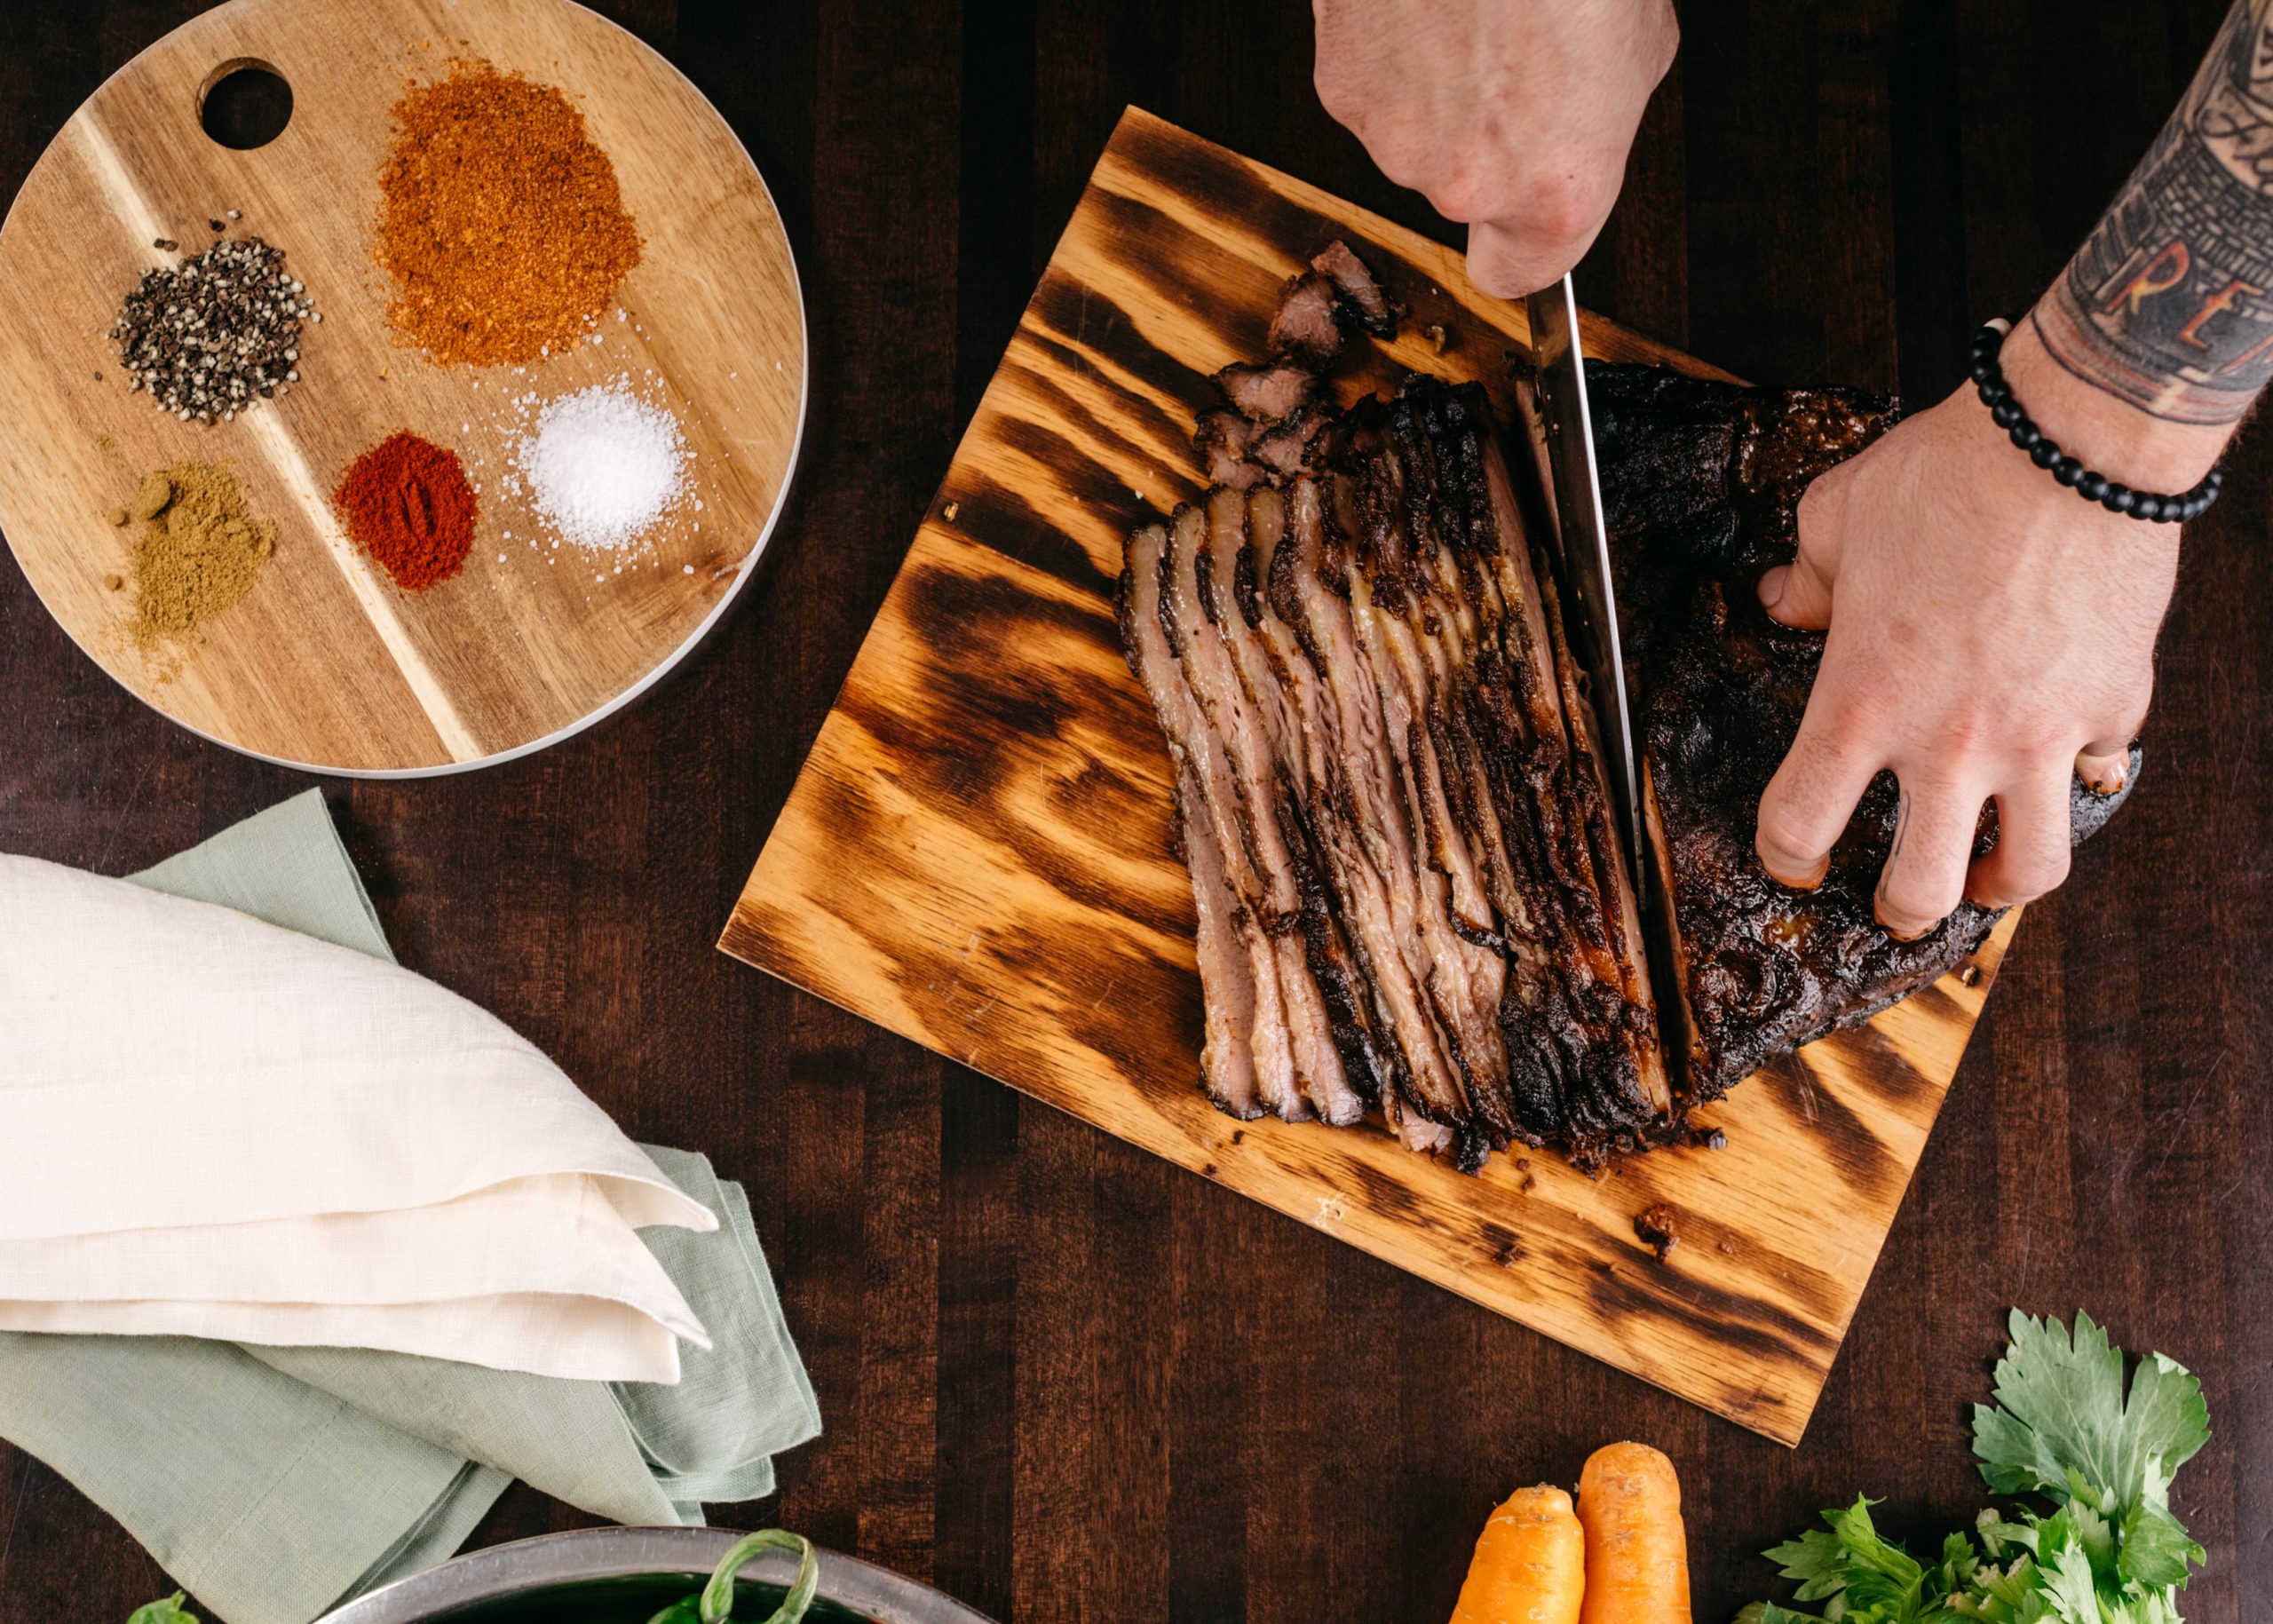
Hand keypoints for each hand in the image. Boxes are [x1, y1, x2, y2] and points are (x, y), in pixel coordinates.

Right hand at [1312, 0, 1677, 297]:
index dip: (1524, 243)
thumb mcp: (1640, 45)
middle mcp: (1463, 183)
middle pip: (1465, 194)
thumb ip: (1601, 113)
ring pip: (1414, 137)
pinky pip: (1373, 86)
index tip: (1528, 219)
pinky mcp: (1339, 85)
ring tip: (1472, 18)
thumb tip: (1582, 111)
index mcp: (1552, 190)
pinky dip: (1395, 53)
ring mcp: (1390, 137)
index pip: (1521, 277)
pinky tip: (1426, 7)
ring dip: (1438, 93)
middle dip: (1487, 139)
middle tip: (1516, 61)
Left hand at [1753, 319, 2202, 936]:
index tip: (1792, 859)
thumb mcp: (1840, 514)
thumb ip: (1806, 576)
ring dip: (2002, 886)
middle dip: (1900, 910)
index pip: (1799, 821)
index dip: (1785, 855)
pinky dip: (2085, 775)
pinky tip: (2071, 762)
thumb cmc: (1950, 472)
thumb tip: (1781, 602)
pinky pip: (2102, 772)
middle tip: (1894, 905)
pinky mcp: (2114, 708)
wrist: (2073, 443)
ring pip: (2030, 867)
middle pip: (1918, 887)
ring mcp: (2039, 735)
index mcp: (1862, 699)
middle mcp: (1948, 739)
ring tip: (1988, 878)